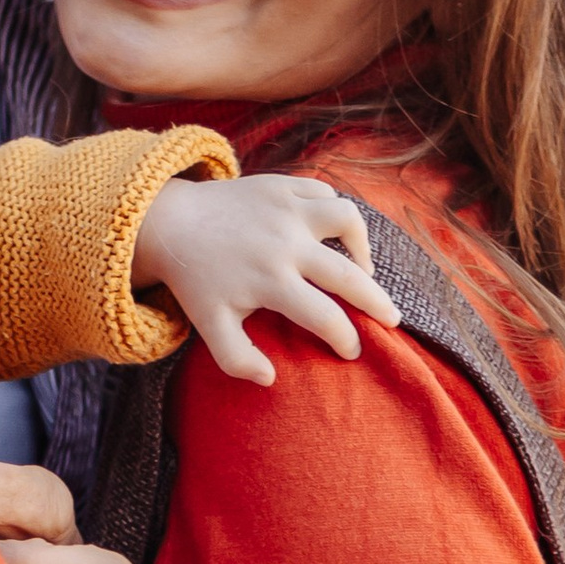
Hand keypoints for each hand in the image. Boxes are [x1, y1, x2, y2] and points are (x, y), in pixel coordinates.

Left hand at [131, 173, 399, 385]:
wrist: (172, 224)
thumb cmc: (196, 281)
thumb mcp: (209, 327)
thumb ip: (237, 360)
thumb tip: (271, 378)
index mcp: (270, 281)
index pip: (325, 317)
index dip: (346, 339)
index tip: (353, 351)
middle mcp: (285, 244)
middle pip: (349, 275)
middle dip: (377, 302)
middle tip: (392, 319)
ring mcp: (286, 210)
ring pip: (347, 218)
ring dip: (363, 244)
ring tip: (362, 265)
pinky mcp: (282, 185)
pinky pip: (325, 194)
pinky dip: (336, 212)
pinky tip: (333, 235)